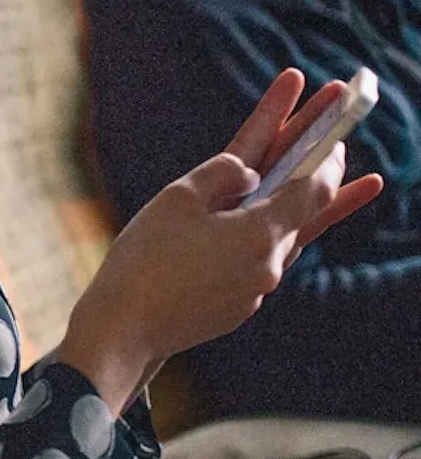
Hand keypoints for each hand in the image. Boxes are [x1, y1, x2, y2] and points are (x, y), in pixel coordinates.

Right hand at [59, 69, 382, 413]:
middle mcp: (269, 264)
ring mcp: (253, 291)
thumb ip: (223, 173)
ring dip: (296, 209)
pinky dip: (258, 239)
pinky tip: (248, 230)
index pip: (315, 185)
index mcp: (261, 233)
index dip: (328, 152)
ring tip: (332, 188)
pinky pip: (254, 264)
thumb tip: (251, 170)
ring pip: (282, 239)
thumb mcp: (178, 199)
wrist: (120, 333)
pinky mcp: (234, 308)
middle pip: (307, 212)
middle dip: (319, 173)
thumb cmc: (144, 262)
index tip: (336, 126)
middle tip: (337, 142)